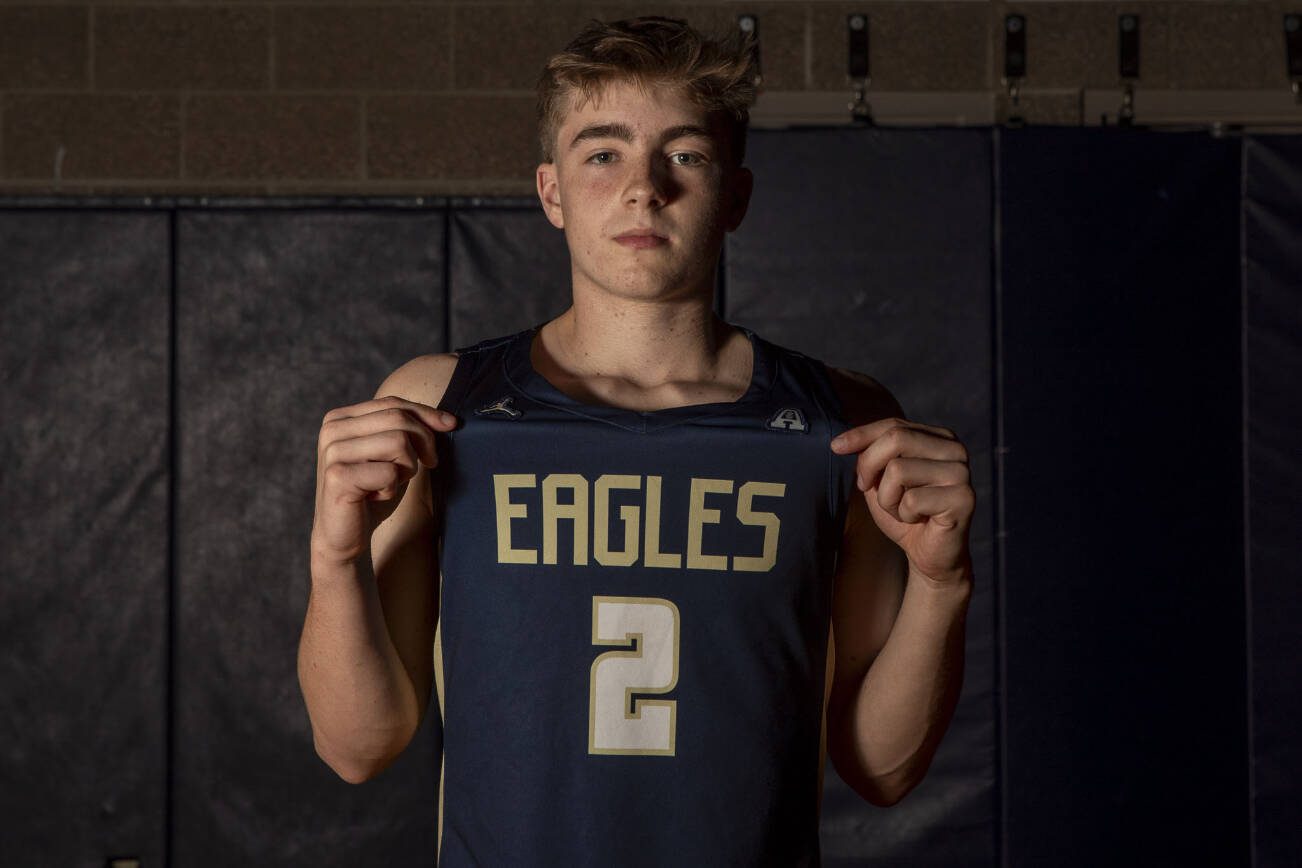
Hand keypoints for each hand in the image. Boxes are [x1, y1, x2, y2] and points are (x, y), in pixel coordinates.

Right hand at [311, 395, 457, 567]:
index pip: (393, 403)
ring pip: (398, 442)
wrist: (341, 536)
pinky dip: (392, 488)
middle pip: (398, 419)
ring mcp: (333, 452)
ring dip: (406, 468)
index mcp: (340, 418)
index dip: (426, 414)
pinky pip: (390, 472)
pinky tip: (375, 497)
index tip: (451, 424)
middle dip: (423, 442)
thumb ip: (405, 430)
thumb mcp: (389, 455)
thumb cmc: (370, 493)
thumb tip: (448, 419)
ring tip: (390, 483)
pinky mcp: (338, 476)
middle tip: (425, 465)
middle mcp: (332, 430)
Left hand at [830, 417, 973, 585]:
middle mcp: (955, 450)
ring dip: (887, 498)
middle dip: (869, 466)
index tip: (835, 447)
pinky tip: (918, 521)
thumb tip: (843, 441)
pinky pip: (912, 500)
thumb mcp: (880, 480)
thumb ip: (870, 456)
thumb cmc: (905, 514)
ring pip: (898, 470)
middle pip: (896, 439)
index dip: (861, 435)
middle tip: (867, 489)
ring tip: (903, 510)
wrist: (930, 555)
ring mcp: (962, 472)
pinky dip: (903, 515)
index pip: (894, 425)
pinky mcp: (964, 498)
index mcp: (938, 438)